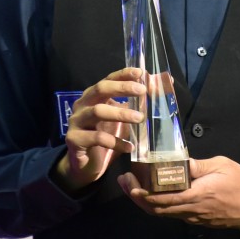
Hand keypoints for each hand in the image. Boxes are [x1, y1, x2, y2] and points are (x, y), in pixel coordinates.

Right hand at [55, 67, 144, 192]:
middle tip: (142, 91)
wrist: (85, 165)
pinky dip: (115, 141)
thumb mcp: (123, 119)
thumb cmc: (106, 137)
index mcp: (94, 96)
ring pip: (98, 111)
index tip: (140, 73)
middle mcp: (82, 104)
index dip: (123, 74)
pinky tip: (129, 146)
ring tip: (140, 118)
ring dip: (121, 113)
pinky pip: (97, 138)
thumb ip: (138, 103)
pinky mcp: (74, 139)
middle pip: (100, 89)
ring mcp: (76, 121)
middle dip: (122, 88)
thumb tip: (165, 83)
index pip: (108, 79)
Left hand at [117, 156, 239, 228]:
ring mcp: (194, 217)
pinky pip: (173, 215)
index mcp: (198, 194)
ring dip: (146, 203)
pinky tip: (153, 194)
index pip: (165, 198)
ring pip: (164, 214)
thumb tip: (179, 162)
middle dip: (138, 198)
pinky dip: (159, 206)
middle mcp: (193, 209)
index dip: (144, 194)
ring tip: (132, 188)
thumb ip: (199, 165)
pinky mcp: (197, 220)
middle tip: (124, 183)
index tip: (131, 183)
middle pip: (158, 209)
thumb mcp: (222, 165)